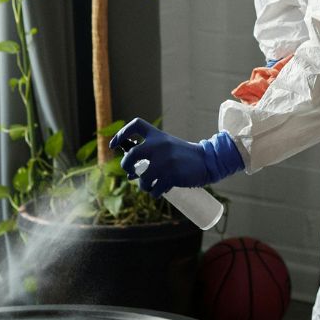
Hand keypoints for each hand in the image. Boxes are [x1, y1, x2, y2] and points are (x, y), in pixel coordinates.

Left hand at [112, 119, 242, 193]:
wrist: (207, 160)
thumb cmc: (182, 155)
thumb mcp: (166, 146)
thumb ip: (150, 151)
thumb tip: (130, 170)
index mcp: (157, 135)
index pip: (135, 125)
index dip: (121, 134)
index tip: (113, 145)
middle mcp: (159, 145)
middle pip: (131, 155)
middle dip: (126, 166)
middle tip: (130, 172)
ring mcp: (165, 161)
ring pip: (142, 178)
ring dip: (143, 185)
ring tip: (149, 186)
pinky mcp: (171, 176)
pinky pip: (155, 189)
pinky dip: (155, 193)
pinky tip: (159, 191)